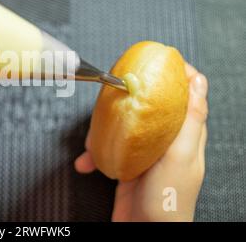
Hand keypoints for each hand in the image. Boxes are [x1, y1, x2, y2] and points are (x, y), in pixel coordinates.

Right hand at [74, 63, 208, 221]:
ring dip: (104, 129)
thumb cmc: (167, 200)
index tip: (160, 60)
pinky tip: (86, 162)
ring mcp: (145, 154)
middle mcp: (166, 142)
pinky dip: (94, 154)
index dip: (178, 75)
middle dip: (129, 99)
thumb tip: (198, 82)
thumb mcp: (181, 155)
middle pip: (151, 106)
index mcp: (186, 136)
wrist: (143, 233)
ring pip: (125, 126)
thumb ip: (189, 120)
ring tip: (91, 138)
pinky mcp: (126, 166)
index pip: (189, 96)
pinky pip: (108, 149)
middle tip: (113, 93)